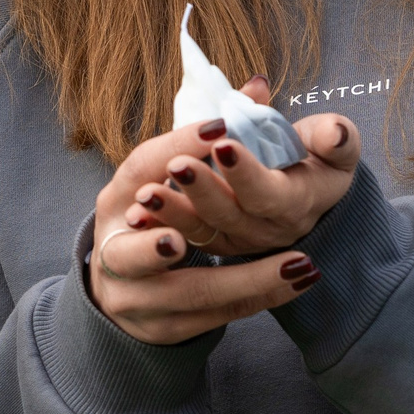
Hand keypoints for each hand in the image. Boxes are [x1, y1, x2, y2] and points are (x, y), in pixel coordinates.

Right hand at [84, 98, 343, 344]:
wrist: (127, 285)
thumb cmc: (153, 210)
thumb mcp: (171, 168)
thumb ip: (217, 128)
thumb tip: (260, 85)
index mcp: (114, 199)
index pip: (140, 167)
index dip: (177, 148)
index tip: (220, 129)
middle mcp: (114, 249)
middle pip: (134, 252)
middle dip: (160, 242)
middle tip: (186, 236)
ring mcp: (137, 297)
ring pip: (190, 293)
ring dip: (244, 279)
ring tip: (295, 263)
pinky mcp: (169, 327)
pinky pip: (220, 314)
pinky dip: (261, 297)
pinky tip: (299, 280)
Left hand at [128, 82, 361, 257]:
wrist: (310, 192)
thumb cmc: (321, 159)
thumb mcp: (338, 147)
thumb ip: (338, 138)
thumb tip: (334, 133)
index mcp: (296, 203)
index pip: (270, 194)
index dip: (246, 172)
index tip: (223, 143)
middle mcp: (267, 229)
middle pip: (231, 215)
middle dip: (202, 190)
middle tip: (177, 164)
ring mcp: (239, 239)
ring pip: (203, 230)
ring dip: (172, 212)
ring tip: (145, 194)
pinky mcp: (216, 240)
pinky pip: (187, 235)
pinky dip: (162, 224)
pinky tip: (138, 209)